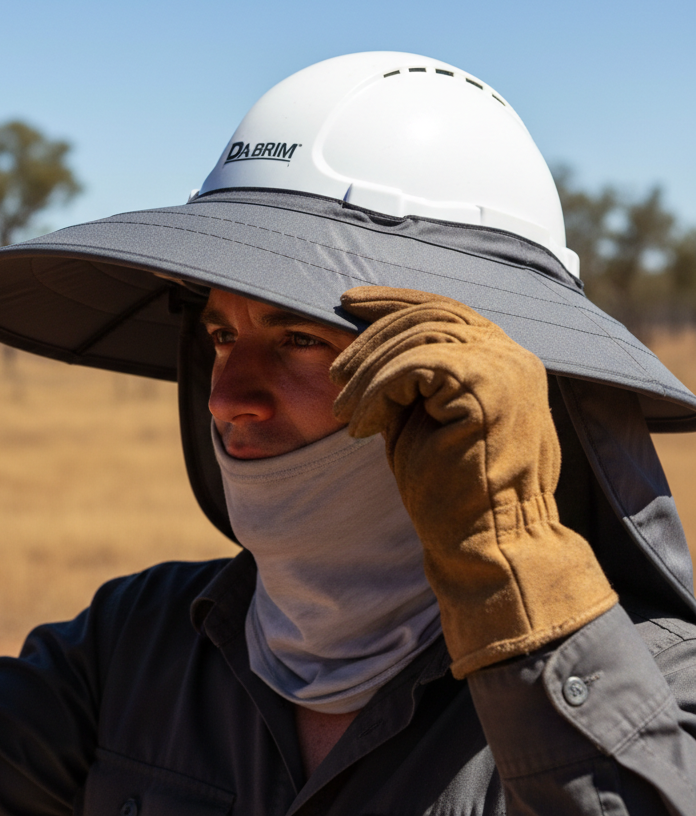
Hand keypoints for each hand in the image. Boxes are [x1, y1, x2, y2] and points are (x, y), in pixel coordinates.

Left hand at [330, 286, 616, 676]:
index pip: (445, 309)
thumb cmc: (451, 489)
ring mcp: (505, 369)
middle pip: (430, 315)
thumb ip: (404, 376)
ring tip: (342, 409)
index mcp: (503, 359)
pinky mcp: (487, 388)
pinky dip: (378, 391)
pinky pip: (414, 365)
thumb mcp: (419, 417)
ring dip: (368, 371)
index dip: (393, 300)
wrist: (489, 547)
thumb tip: (357, 339)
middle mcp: (512, 355)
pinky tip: (361, 426)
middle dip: (371, 334)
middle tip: (333, 373)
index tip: (348, 302)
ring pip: (418, 337)